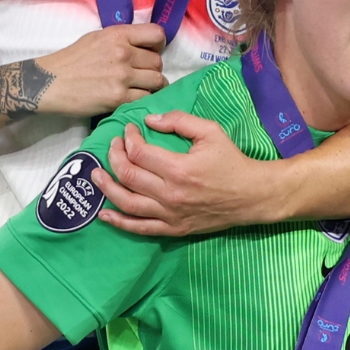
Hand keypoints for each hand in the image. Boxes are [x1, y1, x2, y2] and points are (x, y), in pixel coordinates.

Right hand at [34, 24, 168, 117]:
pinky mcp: (118, 97)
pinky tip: (134, 99)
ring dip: (153, 86)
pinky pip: (145, 98)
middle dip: (153, 69)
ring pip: (157, 81)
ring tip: (141, 88)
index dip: (159, 44)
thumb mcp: (96, 39)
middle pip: (158, 62)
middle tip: (142, 75)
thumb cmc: (71, 60)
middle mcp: (123, 53)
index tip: (154, 51)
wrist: (48, 83)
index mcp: (117, 35)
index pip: (156, 34)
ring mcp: (122, 76)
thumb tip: (144, 46)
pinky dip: (144, 100)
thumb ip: (121, 40)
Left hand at [93, 115, 273, 235]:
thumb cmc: (232, 161)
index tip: (129, 130)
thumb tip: (149, 120)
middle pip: (128, 175)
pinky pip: (139, 228)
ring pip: (127, 203)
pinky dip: (119, 222)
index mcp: (178, 168)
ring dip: (107, 188)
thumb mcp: (211, 132)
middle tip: (113, 145)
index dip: (128, 138)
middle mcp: (170, 193)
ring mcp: (170, 214)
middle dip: (114, 156)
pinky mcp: (173, 228)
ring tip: (97, 175)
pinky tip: (104, 214)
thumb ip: (179, 121)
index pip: (139, 152)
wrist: (252, 195)